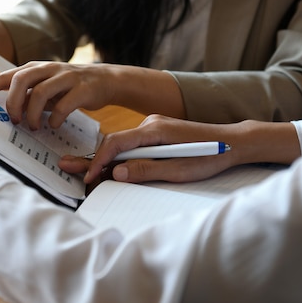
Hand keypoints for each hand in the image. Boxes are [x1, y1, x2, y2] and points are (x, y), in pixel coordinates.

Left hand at [0, 62, 118, 128]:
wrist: (105, 80)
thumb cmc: (69, 87)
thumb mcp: (45, 89)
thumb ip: (27, 96)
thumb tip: (7, 111)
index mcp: (35, 69)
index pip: (4, 76)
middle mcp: (47, 69)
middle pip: (19, 80)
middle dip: (12, 102)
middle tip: (14, 120)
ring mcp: (65, 77)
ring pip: (40, 92)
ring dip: (32, 114)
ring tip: (33, 126)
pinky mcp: (82, 88)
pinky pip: (64, 104)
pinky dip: (55, 117)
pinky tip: (53, 125)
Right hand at [60, 115, 241, 183]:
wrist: (234, 142)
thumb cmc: (210, 156)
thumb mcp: (180, 169)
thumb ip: (147, 170)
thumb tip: (118, 174)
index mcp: (155, 130)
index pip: (117, 143)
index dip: (99, 161)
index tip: (88, 177)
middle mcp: (150, 124)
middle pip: (114, 142)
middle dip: (92, 159)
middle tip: (67, 167)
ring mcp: (153, 127)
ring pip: (122, 144)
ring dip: (106, 160)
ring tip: (82, 170)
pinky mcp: (158, 133)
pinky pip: (133, 145)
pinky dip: (120, 157)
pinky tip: (109, 167)